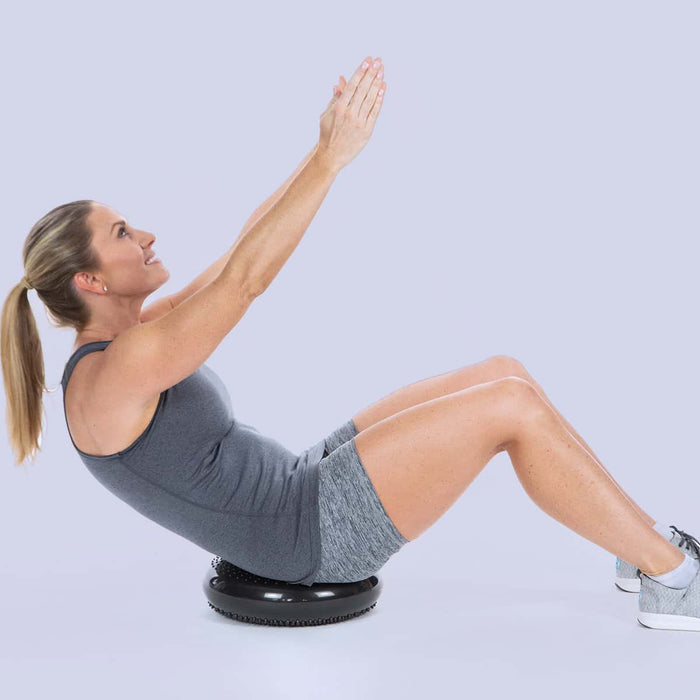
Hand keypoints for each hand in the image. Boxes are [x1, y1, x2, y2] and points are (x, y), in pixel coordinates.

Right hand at [317, 56, 385, 173]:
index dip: (361, 71)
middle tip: (378, 60)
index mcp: (338, 107)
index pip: (352, 85)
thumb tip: (340, 82)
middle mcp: (349, 113)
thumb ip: (335, 99)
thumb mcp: (326, 115)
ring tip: (382, 70)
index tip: (367, 61)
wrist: (331, 155)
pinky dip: (379, 100)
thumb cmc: (327, 134)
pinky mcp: (366, 131)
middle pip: (363, 89)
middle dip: (371, 73)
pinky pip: (374, 112)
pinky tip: (382, 88)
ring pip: (370, 99)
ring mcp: (359, 122)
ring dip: (377, 83)